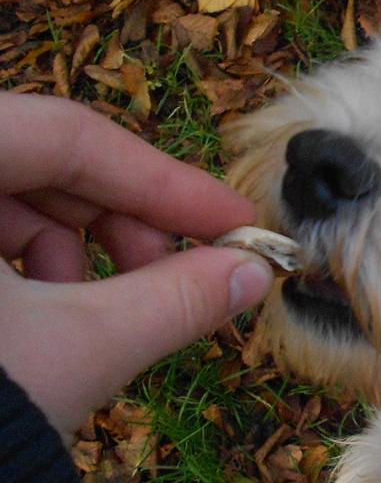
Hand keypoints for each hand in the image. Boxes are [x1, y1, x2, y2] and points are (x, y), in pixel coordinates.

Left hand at [0, 93, 273, 436]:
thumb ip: (177, 296)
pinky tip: (48, 317)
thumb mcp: (79, 346)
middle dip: (121, 219)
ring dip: (73, 246)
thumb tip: (253, 272)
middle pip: (35, 160)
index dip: (166, 180)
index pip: (65, 136)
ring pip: (2, 194)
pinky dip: (23, 265)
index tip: (234, 221)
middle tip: (179, 276)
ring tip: (106, 311)